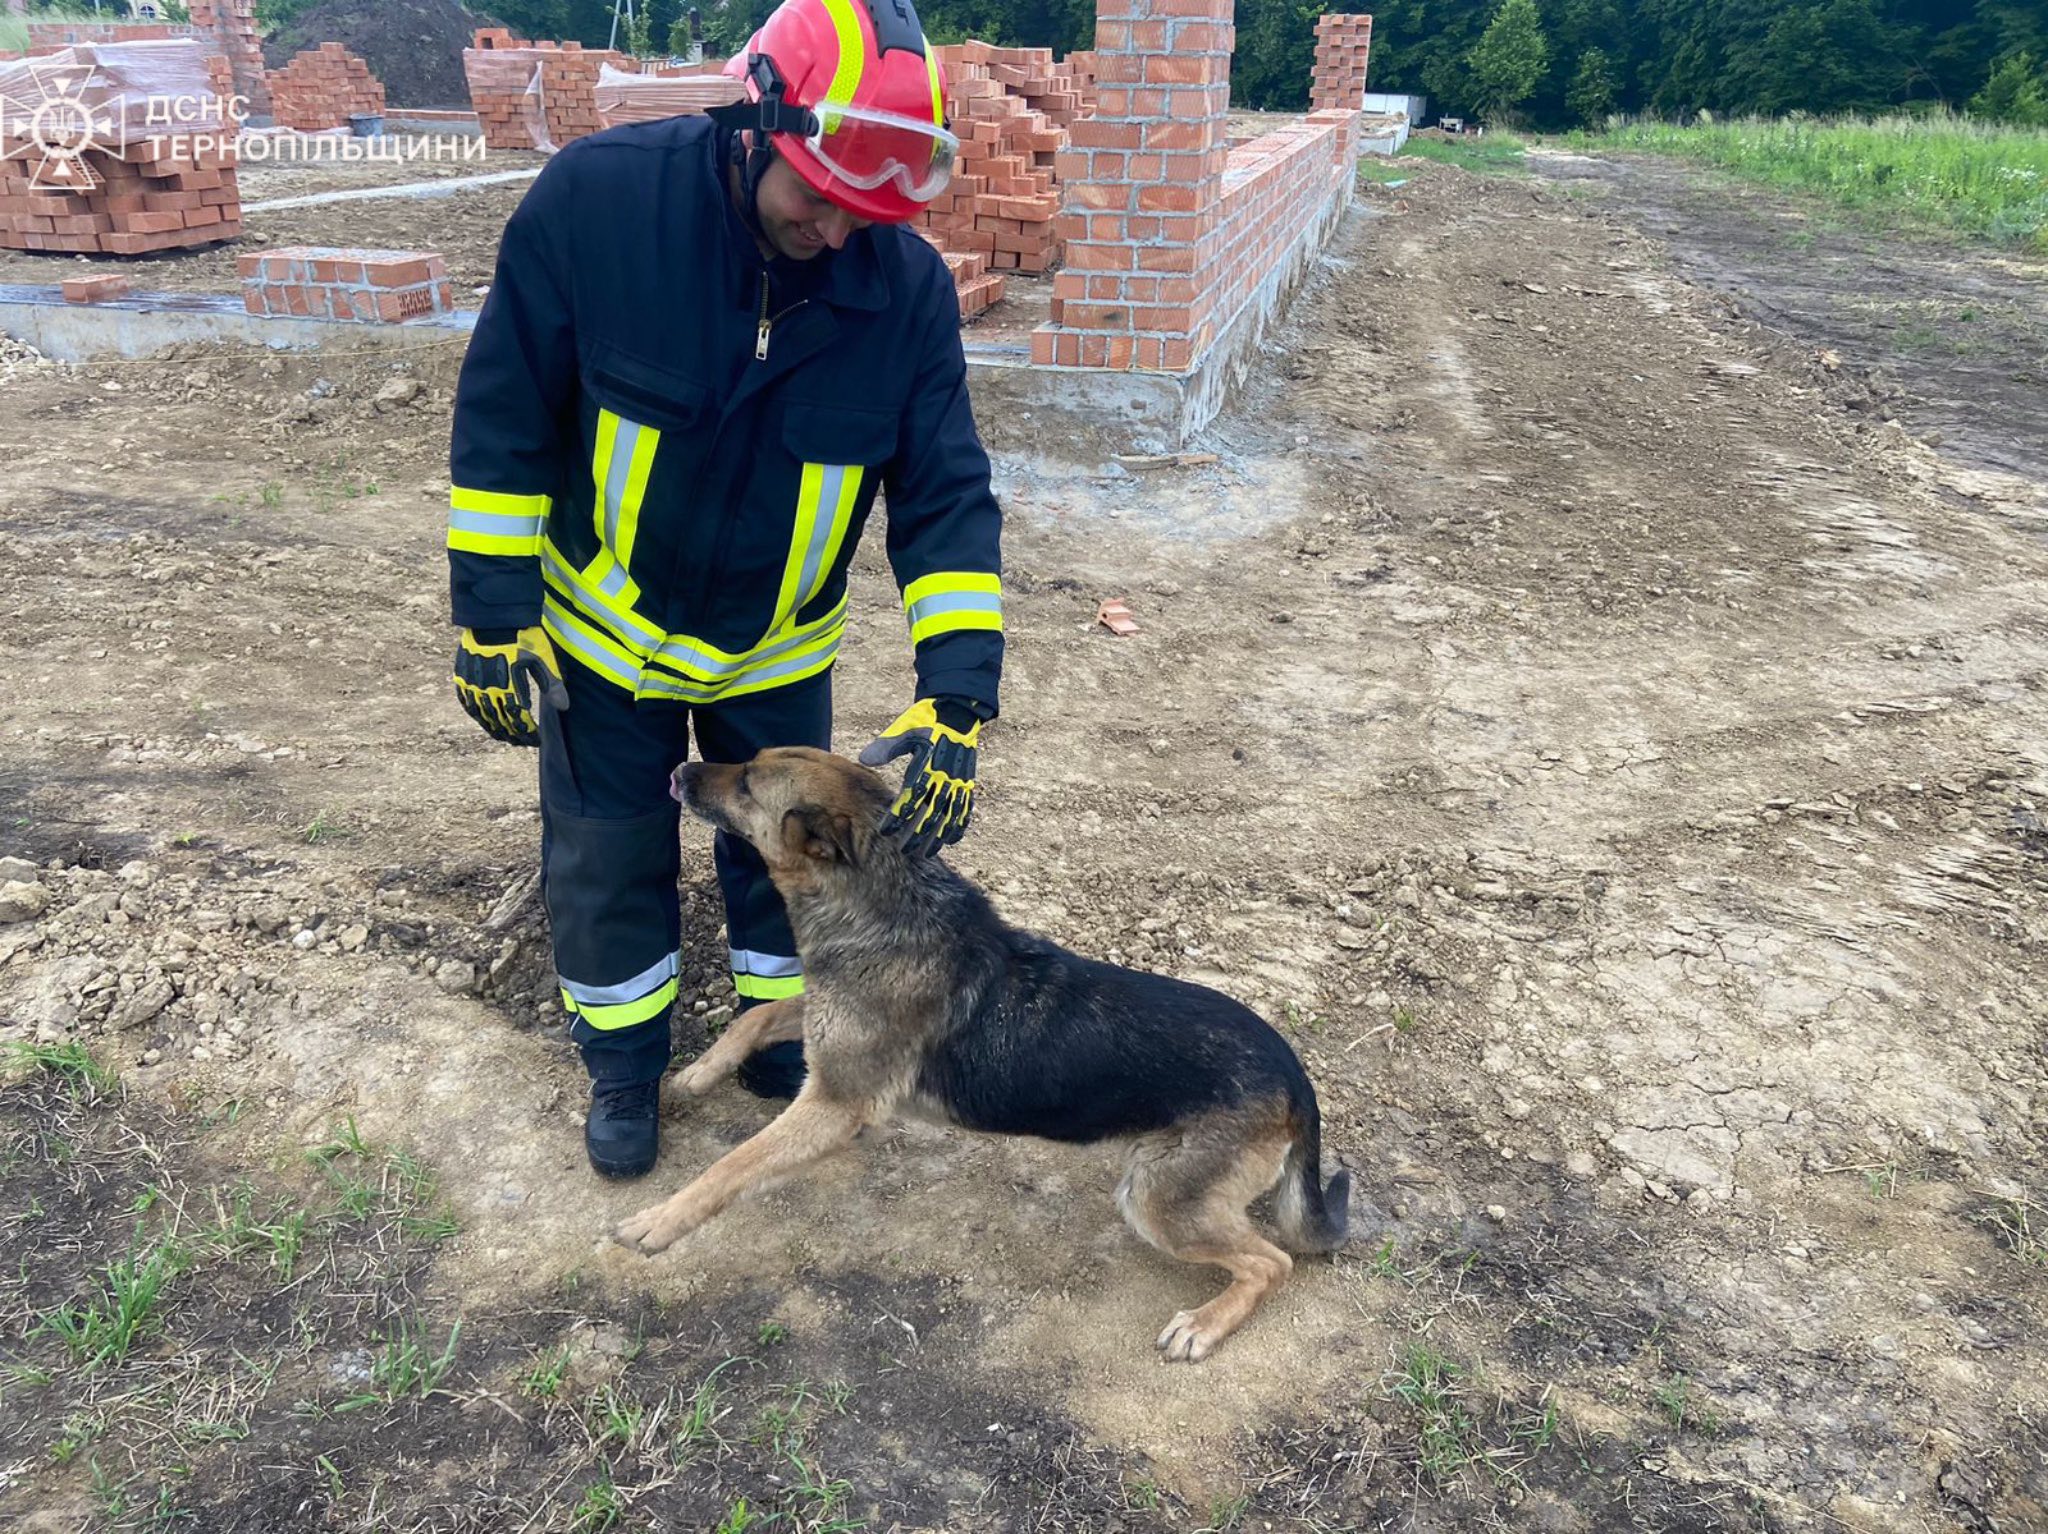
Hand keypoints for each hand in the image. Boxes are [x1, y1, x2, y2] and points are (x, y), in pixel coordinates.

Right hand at [453, 626, 568, 746]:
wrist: (495, 616)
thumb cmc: (524, 636)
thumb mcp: (542, 659)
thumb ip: (552, 684)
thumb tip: (564, 707)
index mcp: (509, 685)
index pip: (518, 719)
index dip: (528, 733)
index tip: (537, 740)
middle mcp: (488, 687)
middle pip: (500, 721)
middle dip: (513, 735)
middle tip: (523, 742)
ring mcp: (471, 683)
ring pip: (482, 715)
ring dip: (494, 729)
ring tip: (504, 737)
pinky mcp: (461, 676)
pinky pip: (466, 702)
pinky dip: (476, 714)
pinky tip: (482, 719)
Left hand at [858, 697, 984, 855]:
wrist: (958, 710)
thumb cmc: (926, 720)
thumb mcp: (905, 728)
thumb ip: (886, 746)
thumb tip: (864, 758)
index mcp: (927, 764)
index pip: (911, 797)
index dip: (898, 816)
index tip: (886, 831)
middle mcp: (945, 776)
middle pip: (930, 812)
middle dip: (917, 834)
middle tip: (905, 851)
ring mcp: (959, 781)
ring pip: (949, 815)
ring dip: (938, 836)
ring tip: (928, 853)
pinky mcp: (967, 781)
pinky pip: (964, 808)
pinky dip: (959, 825)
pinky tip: (952, 840)